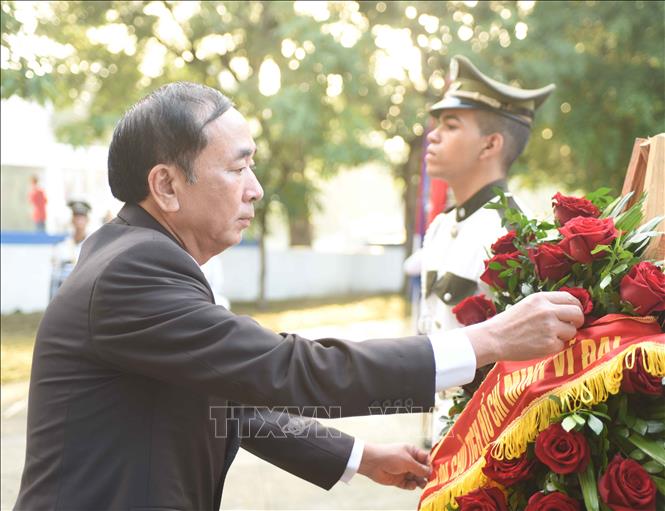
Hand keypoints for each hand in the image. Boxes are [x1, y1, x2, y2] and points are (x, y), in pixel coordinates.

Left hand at [357, 443, 430, 489]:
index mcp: (412, 452)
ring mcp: (404, 471)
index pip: (426, 458)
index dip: (430, 465)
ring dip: (420, 482)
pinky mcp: (399, 480)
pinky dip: (411, 486)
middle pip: (422, 470)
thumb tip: (430, 472)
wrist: (372, 463)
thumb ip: (419, 468)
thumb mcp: (407, 461)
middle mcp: (409, 461)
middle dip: (426, 475)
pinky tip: (411, 485)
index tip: (434, 471)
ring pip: (416, 478)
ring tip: (421, 484)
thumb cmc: (390, 456)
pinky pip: (409, 484)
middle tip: (430, 481)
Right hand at [465, 291, 583, 365]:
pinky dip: (554, 347)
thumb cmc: (507, 323)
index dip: (576, 306)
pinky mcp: (550, 344)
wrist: (493, 339)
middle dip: (577, 321)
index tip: (574, 313)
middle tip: (570, 326)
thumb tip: (568, 310)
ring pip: (572, 331)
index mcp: (541, 298)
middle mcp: (548, 311)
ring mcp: (550, 328)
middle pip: (577, 313)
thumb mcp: (526, 305)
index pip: (570, 298)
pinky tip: (540, 345)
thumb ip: (546, 305)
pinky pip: (562, 345)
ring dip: (564, 335)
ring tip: (547, 336)